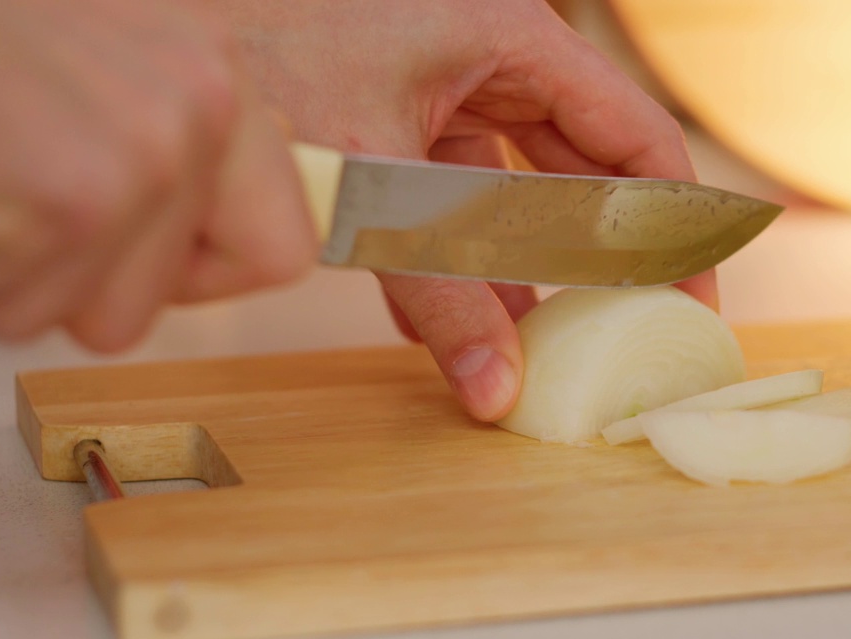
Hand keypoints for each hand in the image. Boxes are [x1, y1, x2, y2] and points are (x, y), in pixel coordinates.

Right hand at [0, 0, 315, 351]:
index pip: (283, 248)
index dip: (206, 276)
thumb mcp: (107, 44)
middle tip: (17, 193)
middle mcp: (189, 117)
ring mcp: (125, 162)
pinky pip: (4, 305)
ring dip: (4, 271)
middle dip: (70, 279)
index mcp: (212, 76)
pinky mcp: (54, 200)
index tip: (158, 259)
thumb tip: (228, 211)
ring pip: (72, 316)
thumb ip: (177, 127)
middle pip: (152, 305)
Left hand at [220, 0, 713, 420]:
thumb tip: (497, 390)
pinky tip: (462, 330)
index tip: (691, 297)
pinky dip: (455, 264)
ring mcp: (436, 93)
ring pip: (512, 192)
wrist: (159, 47)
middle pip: (581, 167)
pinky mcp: (391, 127)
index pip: (634, 135)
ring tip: (551, 348)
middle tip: (634, 330)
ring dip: (524, 272)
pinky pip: (448, 203)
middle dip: (602, 254)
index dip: (674, 221)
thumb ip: (442, 292)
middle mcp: (485, 58)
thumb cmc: (261, 64)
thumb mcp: (371, 184)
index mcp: (508, 36)